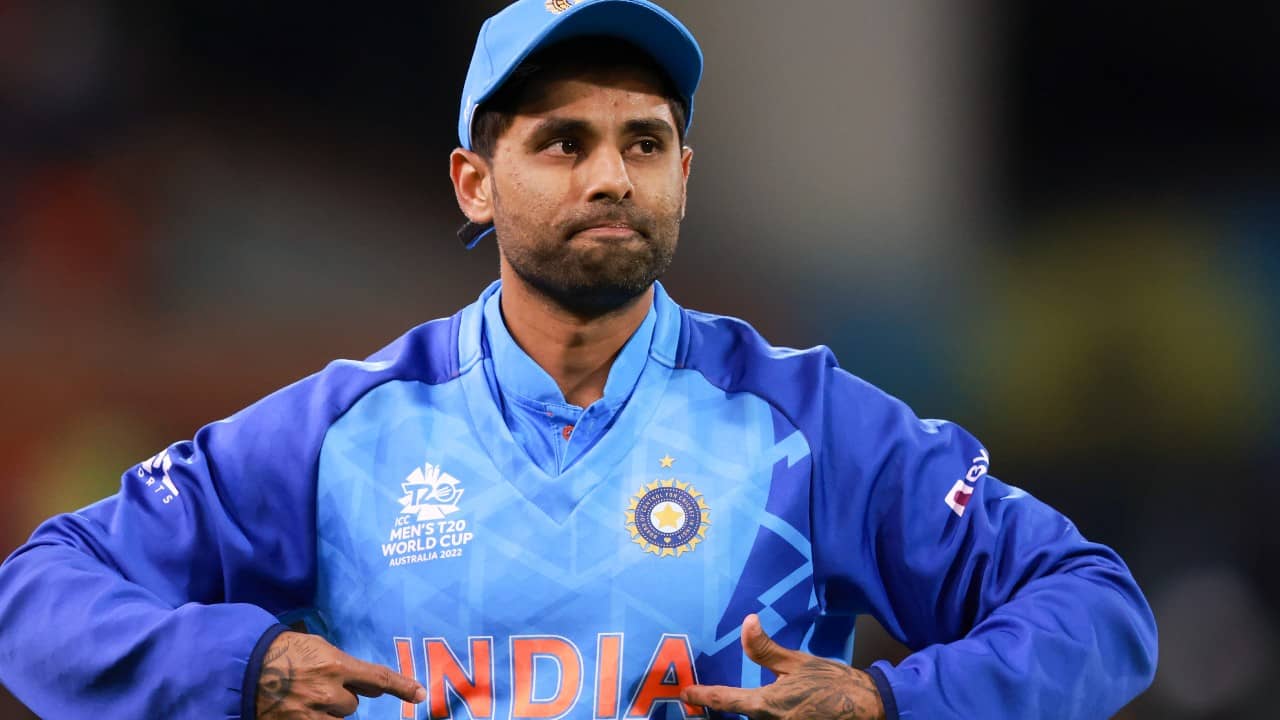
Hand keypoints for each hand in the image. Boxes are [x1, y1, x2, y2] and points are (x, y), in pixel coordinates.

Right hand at [256, 631, 425, 718]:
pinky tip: (305, 708)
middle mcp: (327, 692)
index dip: (401, 687)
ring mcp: (310, 713)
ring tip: (306, 698)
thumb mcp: (319, 649)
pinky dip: (318, 717)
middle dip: (341, 698)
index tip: (420, 695)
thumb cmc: (282, 651)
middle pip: (353, 705)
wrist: (242, 665)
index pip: (377, 678)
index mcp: (335, 666)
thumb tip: (370, 684)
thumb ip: (346, 666)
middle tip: (319, 687)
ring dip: (328, 712)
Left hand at [681, 614, 884, 719]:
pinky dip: (761, 713)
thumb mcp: (798, 662)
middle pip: (739, 715)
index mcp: (768, 705)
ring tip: (725, 699)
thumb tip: (747, 623)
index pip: (726, 700)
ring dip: (744, 709)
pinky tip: (765, 705)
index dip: (702, 697)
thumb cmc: (833, 681)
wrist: (868, 706)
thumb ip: (766, 649)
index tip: (686, 694)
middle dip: (721, 706)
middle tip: (702, 698)